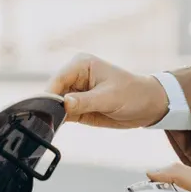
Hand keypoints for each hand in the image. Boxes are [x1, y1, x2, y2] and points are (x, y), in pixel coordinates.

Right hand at [45, 53, 168, 128]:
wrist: (148, 105)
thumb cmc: (133, 93)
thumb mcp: (110, 98)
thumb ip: (85, 101)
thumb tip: (63, 104)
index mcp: (81, 64)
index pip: (58, 79)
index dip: (49, 95)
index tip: (42, 110)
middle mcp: (75, 76)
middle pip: (53, 91)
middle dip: (49, 106)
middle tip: (45, 122)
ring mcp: (75, 92)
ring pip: (55, 104)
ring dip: (53, 114)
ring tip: (49, 125)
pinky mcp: (77, 106)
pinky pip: (63, 113)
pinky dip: (59, 120)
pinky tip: (55, 127)